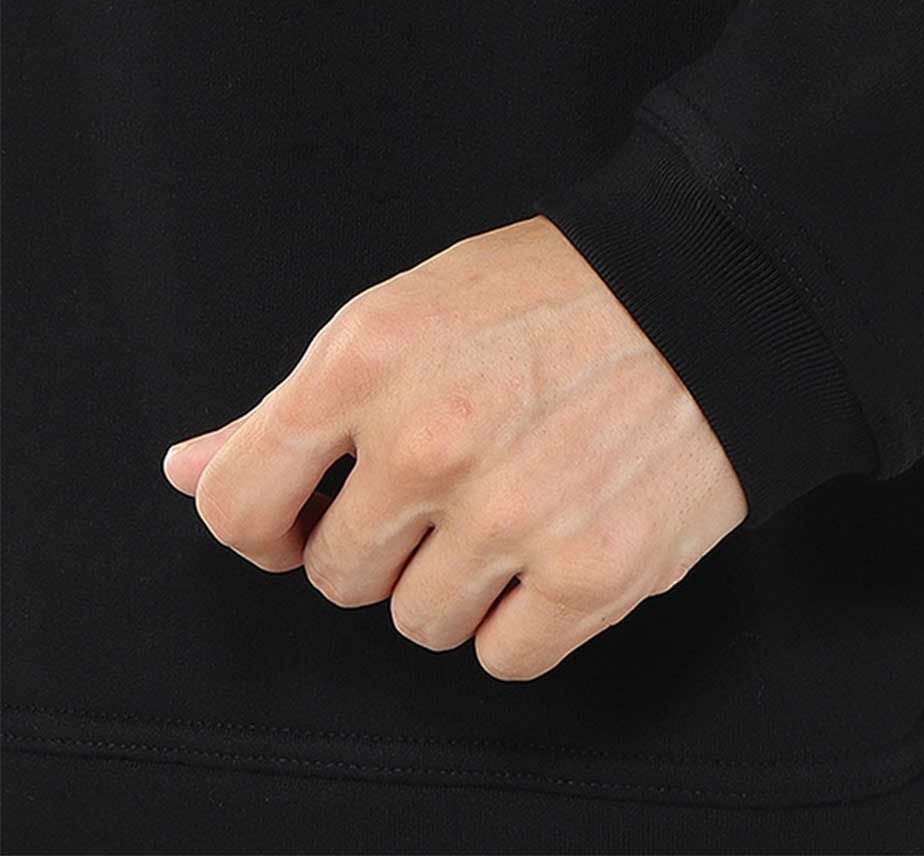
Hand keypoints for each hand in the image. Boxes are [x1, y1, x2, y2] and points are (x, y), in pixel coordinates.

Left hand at [162, 215, 748, 679]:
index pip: (239, 504)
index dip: (266, 523)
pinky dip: (523, 617)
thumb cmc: (558, 292)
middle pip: (336, 576)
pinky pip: (504, 656)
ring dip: (456, 582)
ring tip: (514, 508)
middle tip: (454, 484)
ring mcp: (510, 514)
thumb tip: (193, 468)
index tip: (304, 520)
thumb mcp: (410, 313)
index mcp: (365, 362)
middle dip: (383, 542)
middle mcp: (428, 443)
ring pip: (419, 623)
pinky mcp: (592, 572)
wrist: (706, 293)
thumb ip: (293, 405)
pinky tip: (553, 548)